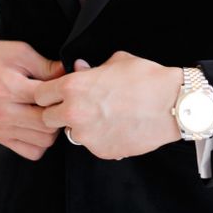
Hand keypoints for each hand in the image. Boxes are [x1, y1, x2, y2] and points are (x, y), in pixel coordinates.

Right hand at [0, 40, 65, 160]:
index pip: (48, 98)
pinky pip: (32, 151)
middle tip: (60, 99)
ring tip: (49, 110)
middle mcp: (3, 112)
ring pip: (44, 141)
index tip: (66, 84)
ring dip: (52, 127)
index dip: (63, 91)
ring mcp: (0, 128)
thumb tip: (69, 74)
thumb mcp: (18, 52)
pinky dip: (41, 141)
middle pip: (48, 124)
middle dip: (59, 111)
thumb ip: (45, 65)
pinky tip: (39, 123)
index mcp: (8, 87)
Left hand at [34, 51, 182, 159]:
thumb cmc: (146, 78)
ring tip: (103, 116)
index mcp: (73, 87)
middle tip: (77, 106)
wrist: (173, 104)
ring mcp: (86, 136)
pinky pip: (91, 145)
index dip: (48, 93)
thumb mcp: (116, 61)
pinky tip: (116, 126)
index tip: (57, 93)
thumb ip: (91, 67)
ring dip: (79, 126)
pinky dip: (99, 138)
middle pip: (47, 118)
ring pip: (70, 133)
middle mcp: (74, 113)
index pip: (39, 94)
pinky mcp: (101, 151)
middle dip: (57, 112)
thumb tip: (78, 67)